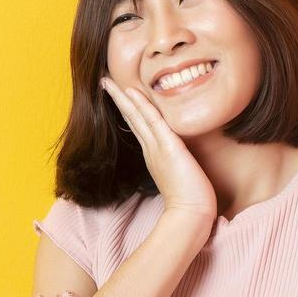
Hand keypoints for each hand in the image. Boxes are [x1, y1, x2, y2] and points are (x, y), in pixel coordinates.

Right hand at [99, 75, 217, 224]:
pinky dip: (142, 106)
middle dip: (118, 99)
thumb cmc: (190, 200)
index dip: (128, 109)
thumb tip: (179, 161)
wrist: (191, 214)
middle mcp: (151, 149)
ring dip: (123, 98)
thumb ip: (176, 165)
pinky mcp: (168, 148)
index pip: (138, 126)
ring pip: (136, 116)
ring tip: (110, 82)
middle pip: (131, 118)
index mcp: (153, 155)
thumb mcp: (180, 176)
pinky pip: (153, 121)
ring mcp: (157, 148)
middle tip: (105, 82)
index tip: (120, 95)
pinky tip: (132, 92)